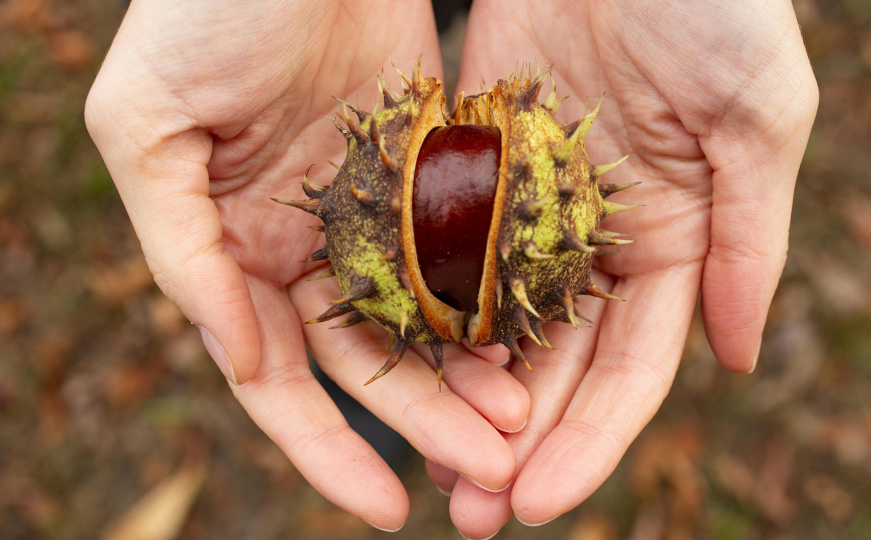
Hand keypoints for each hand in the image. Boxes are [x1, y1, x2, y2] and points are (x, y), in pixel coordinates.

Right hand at [85, 0, 529, 529]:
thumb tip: (234, 358)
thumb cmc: (200, 13)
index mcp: (234, 250)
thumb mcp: (148, 128)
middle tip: (489, 470)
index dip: (325, 448)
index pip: (279, 376)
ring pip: (426, 315)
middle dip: (424, 421)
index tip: (382, 510)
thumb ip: (182, 247)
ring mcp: (372, 210)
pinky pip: (463, 246)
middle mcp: (306, 245)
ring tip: (521, 422)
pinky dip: (493, 295)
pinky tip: (531, 336)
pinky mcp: (428, 167)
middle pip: (368, 359)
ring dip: (468, 373)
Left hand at [431, 1, 817, 536]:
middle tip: (474, 514)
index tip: (545, 501)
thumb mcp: (756, 118)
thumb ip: (749, 241)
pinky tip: (394, 366)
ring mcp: (527, 211)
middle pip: (553, 366)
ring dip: (461, 399)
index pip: (629, 370)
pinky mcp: (469, 169)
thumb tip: (740, 359)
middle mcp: (594, 243)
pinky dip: (423, 311)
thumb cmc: (711, 4)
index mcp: (672, 244)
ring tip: (426, 467)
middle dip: (516, 444)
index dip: (591, 441)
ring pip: (491, 324)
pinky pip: (442, 251)